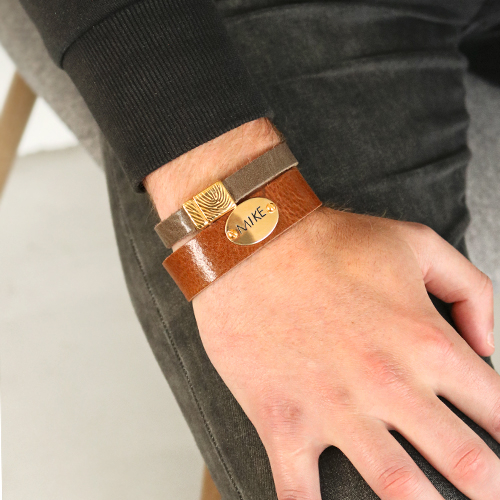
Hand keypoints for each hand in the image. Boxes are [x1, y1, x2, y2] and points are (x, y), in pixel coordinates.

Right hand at [192, 206, 497, 499]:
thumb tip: (489, 344)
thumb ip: (470, 290)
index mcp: (428, 342)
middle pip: (468, 465)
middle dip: (492, 489)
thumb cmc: (331, 241)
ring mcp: (334, 409)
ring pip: (399, 491)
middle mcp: (389, 384)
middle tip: (494, 497)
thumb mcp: (416, 243)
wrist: (249, 243)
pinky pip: (301, 493)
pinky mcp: (283, 420)